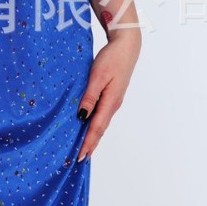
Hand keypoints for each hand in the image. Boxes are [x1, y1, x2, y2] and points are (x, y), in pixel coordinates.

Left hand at [76, 32, 139, 162]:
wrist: (126, 46)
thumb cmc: (111, 59)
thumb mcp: (97, 76)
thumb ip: (90, 96)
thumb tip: (82, 116)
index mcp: (110, 102)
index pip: (96, 128)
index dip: (88, 143)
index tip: (80, 156)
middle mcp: (113, 105)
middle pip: (99, 129)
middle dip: (90, 144)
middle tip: (80, 158)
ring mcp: (113, 100)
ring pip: (101, 122)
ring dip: (92, 136)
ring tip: (83, 148)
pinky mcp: (111, 95)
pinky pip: (101, 114)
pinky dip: (94, 124)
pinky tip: (88, 126)